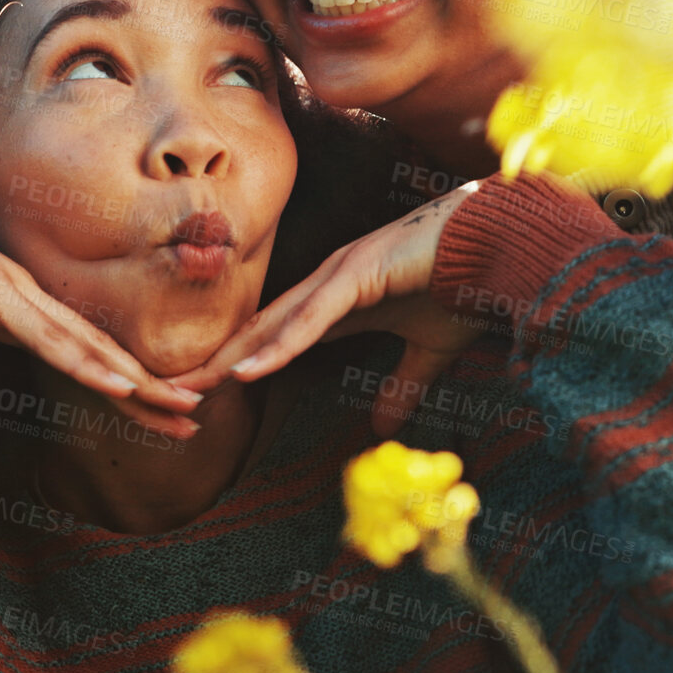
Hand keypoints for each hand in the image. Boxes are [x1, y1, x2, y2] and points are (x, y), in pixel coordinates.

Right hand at [0, 169, 202, 452]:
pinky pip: (50, 339)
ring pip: (90, 349)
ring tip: (181, 411)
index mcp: (13, 311)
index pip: (79, 358)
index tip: (155, 417)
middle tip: (192, 421)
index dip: (119, 388)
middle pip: (100, 355)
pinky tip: (122, 388)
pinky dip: (87, 364)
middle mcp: (27, 302)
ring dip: (136, 383)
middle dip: (148, 392)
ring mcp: (17, 297)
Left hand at [172, 188, 485, 436]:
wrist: (502, 244)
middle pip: (259, 329)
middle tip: (171, 392)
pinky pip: (311, 318)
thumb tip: (382, 428)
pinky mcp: (360, 274)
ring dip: (233, 358)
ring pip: (275, 325)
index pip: (275, 336)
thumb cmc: (465, 284)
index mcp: (338, 298)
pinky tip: (247, 370)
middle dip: (216, 361)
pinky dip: (279, 345)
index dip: (239, 363)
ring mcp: (340, 275)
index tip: (205, 393)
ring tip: (192, 387)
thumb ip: (402, 385)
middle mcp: (328, 282)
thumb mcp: (427, 351)